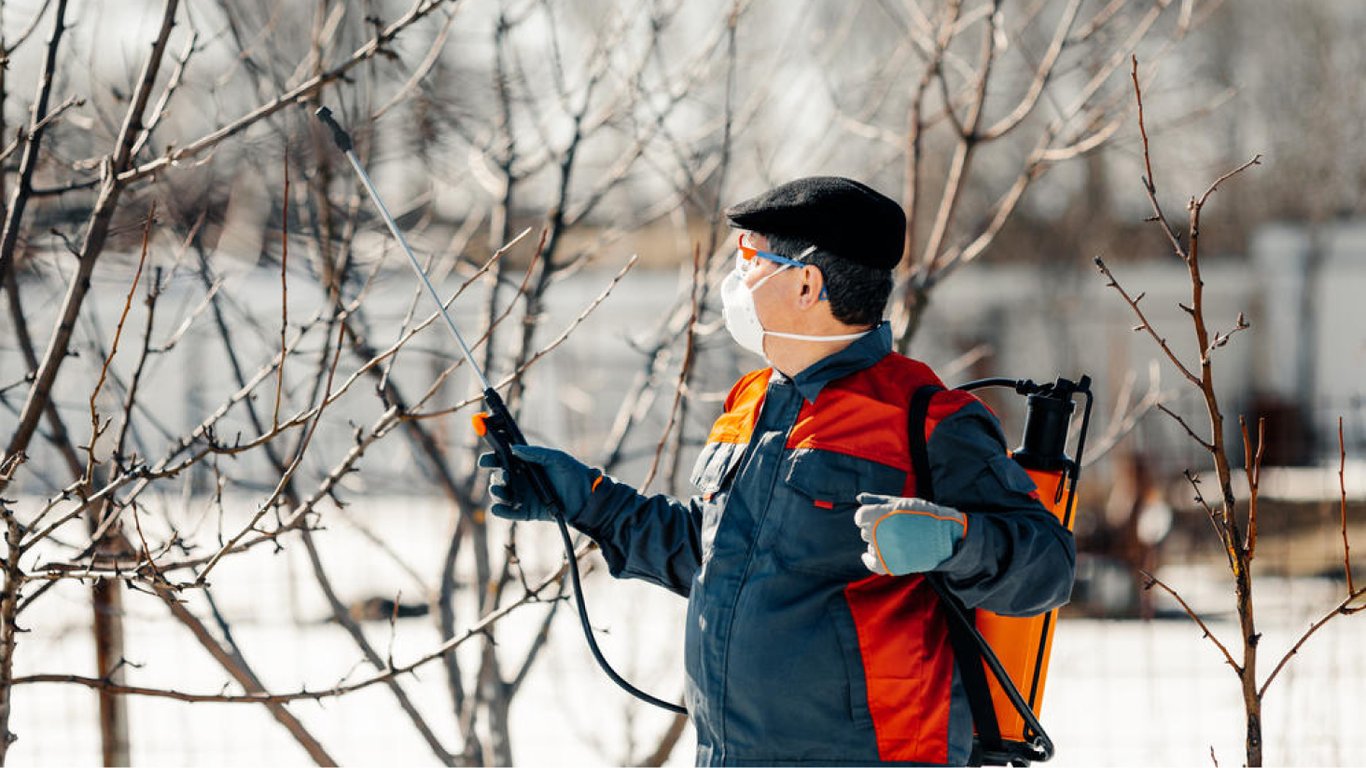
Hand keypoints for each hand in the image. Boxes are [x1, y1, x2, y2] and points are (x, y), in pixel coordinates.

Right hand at [479, 444, 600, 521]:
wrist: (586, 497)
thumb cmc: (572, 473)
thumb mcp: (556, 458)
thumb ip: (536, 453)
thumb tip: (514, 449)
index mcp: (525, 464)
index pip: (502, 460)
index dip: (491, 459)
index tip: (484, 460)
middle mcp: (521, 480)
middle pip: (498, 478)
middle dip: (496, 477)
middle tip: (504, 475)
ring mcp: (523, 496)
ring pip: (500, 495)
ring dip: (496, 493)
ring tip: (501, 490)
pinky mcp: (527, 512)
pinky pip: (509, 513)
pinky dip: (501, 511)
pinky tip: (498, 508)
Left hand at [854, 493, 965, 575]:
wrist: (945, 536)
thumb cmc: (923, 515)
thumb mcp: (901, 502)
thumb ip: (878, 500)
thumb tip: (859, 498)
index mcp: (882, 515)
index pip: (860, 517)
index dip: (867, 516)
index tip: (876, 516)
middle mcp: (882, 533)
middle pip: (865, 531)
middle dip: (875, 528)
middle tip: (894, 526)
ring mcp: (887, 551)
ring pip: (870, 545)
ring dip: (877, 542)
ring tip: (897, 538)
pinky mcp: (893, 565)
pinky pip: (872, 564)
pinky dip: (869, 560)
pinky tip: (868, 556)